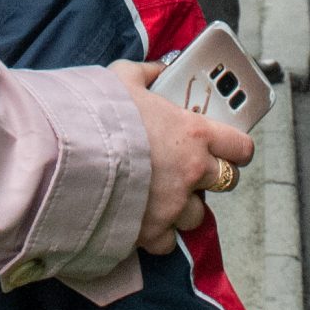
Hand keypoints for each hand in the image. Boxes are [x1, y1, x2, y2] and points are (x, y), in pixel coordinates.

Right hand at [111, 60, 255, 253]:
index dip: (236, 149)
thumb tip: (159, 68)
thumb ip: (147, 72)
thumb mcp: (122, 78)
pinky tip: (144, 221)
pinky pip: (167, 242)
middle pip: (227, 182)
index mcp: (193, 133)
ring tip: (163, 198)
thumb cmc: (97, 112)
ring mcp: (174, 204)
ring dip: (185, 208)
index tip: (228, 149)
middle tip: (190, 171)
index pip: (241, 147)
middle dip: (212, 177)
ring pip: (198, 215)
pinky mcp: (151, 231)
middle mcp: (192, 171)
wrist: (67, 154)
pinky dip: (158, 235)